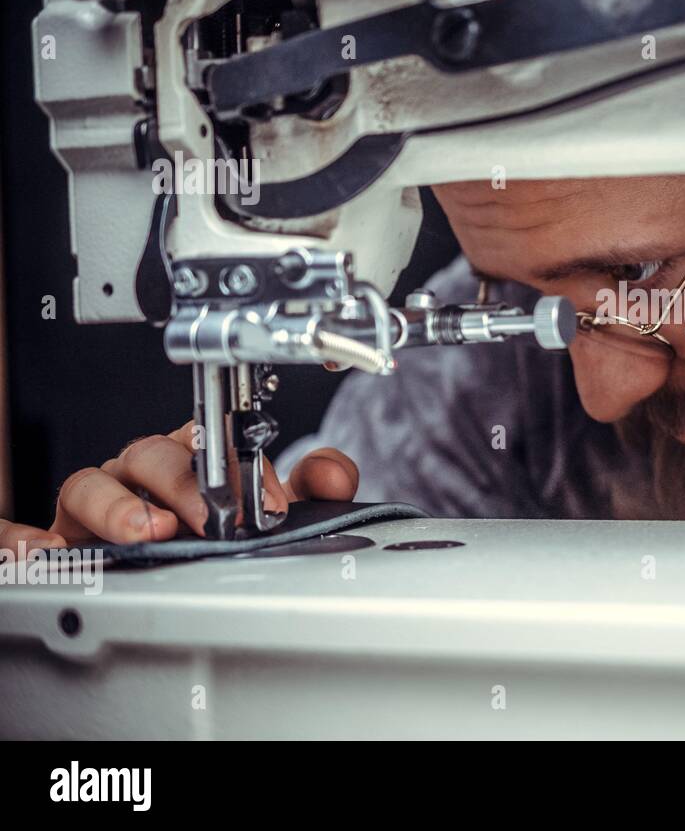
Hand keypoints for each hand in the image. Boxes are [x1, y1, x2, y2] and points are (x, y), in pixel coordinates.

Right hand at [0, 421, 357, 554]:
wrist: (162, 562)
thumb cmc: (208, 525)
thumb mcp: (265, 506)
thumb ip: (308, 487)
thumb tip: (334, 475)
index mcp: (186, 455)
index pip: (208, 442)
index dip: (238, 465)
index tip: (269, 501)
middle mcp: (135, 475)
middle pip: (148, 457)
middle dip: (181, 483)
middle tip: (212, 517)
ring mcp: (93, 507)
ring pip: (87, 485)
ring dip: (116, 506)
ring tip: (148, 530)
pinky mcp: (56, 541)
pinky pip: (19, 532)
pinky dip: (21, 539)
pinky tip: (44, 554)